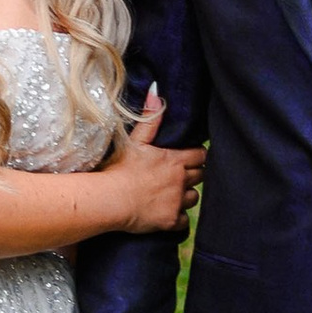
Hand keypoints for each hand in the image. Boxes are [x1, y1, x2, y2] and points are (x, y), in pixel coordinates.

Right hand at [114, 86, 204, 235]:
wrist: (110, 199)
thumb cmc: (120, 168)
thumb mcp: (135, 140)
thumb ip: (150, 118)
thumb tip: (156, 91)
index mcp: (175, 160)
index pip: (201, 155)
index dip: (198, 156)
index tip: (191, 157)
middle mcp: (181, 180)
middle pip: (201, 176)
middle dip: (194, 175)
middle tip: (180, 176)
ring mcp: (177, 202)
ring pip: (195, 198)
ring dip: (187, 196)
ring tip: (173, 195)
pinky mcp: (171, 220)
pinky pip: (185, 221)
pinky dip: (179, 218)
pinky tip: (168, 214)